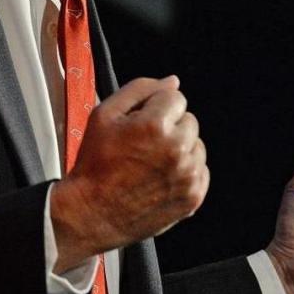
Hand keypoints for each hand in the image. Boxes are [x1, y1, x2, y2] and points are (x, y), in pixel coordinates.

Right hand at [50, 75, 208, 271]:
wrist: (93, 212)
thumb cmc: (95, 162)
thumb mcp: (103, 115)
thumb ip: (139, 89)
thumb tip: (172, 81)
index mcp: (155, 125)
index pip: (175, 97)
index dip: (154, 108)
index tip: (139, 123)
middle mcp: (177, 149)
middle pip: (189, 120)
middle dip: (169, 126)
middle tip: (143, 144)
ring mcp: (188, 175)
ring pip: (196, 145)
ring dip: (179, 148)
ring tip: (150, 162)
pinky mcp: (193, 196)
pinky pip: (201, 170)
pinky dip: (185, 171)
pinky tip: (160, 177)